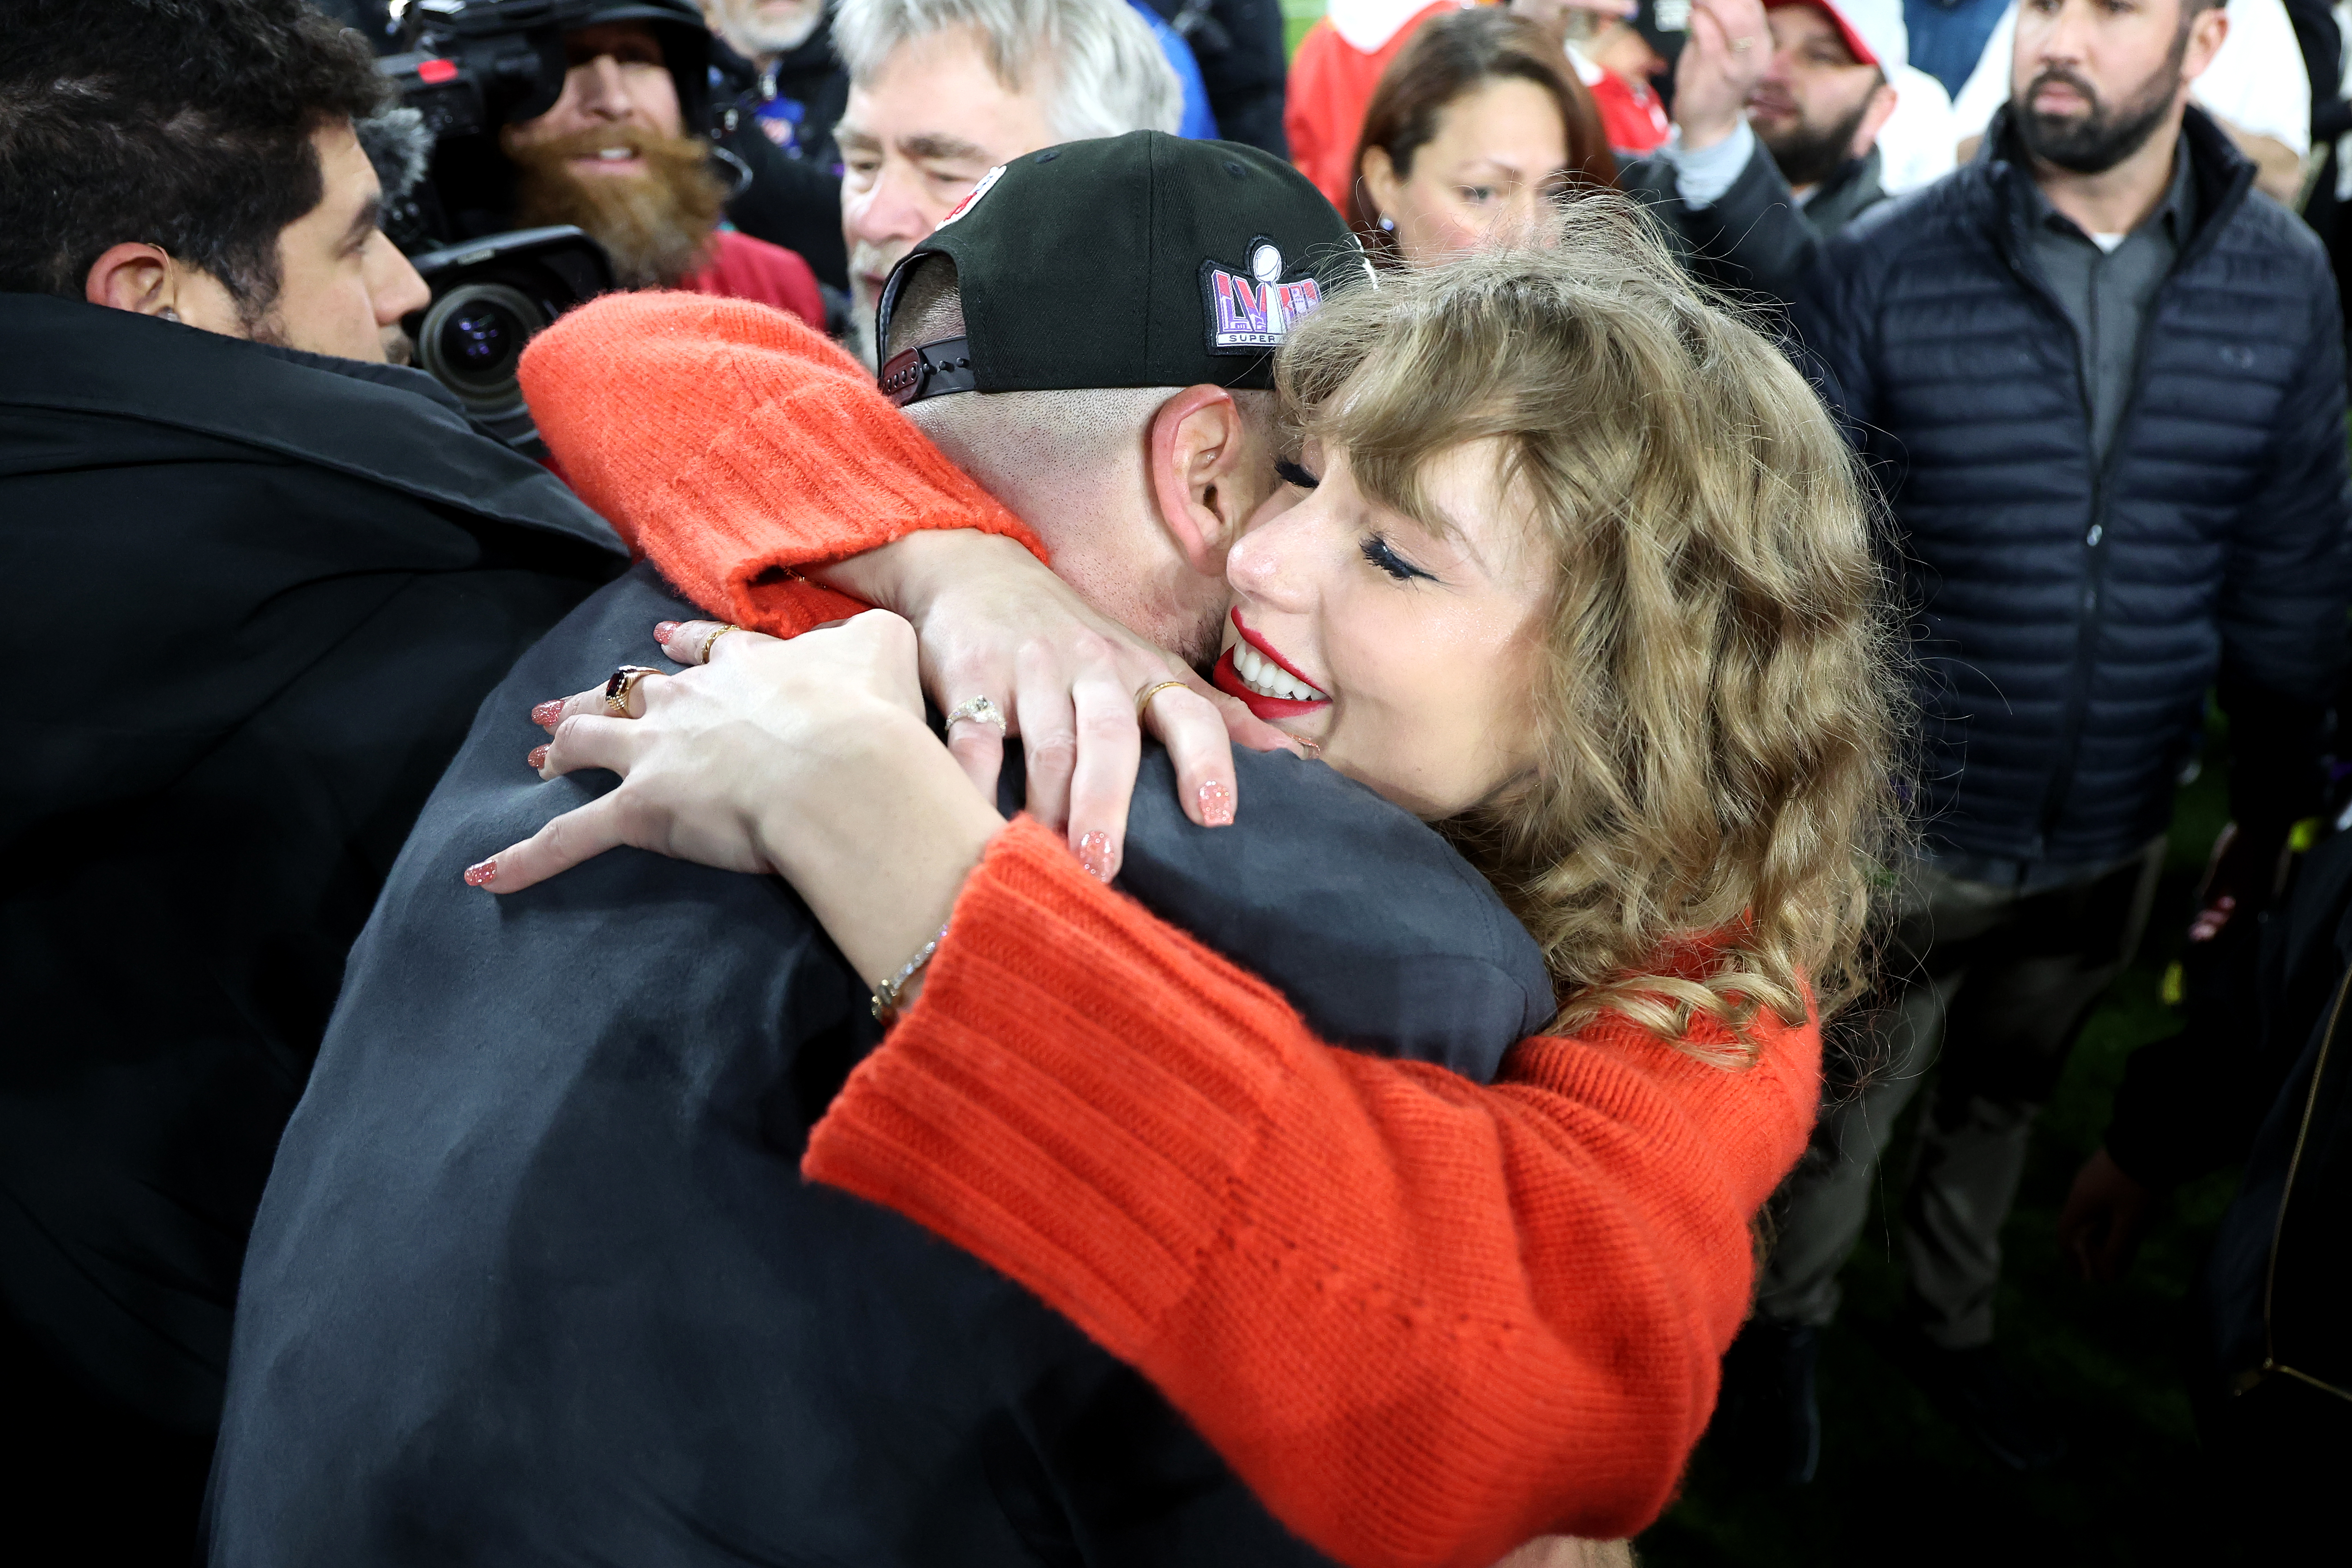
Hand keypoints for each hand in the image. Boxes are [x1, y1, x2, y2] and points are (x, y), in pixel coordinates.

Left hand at [472, 612, 1003, 986]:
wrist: (841, 767)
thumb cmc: (872, 714)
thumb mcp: (886, 646)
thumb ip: (872, 636)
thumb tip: (874, 636)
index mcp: (746, 667)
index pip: (705, 652)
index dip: (684, 648)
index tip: (665, 642)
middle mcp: (689, 702)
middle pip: (631, 690)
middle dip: (600, 696)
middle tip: (569, 705)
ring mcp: (657, 754)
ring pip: (590, 742)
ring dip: (559, 748)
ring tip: (536, 757)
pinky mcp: (639, 812)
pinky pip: (568, 840)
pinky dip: (523, 860)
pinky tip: (484, 879)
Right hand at [819, 530, 1295, 877]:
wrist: (976, 571)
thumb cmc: (1074, 641)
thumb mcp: (1148, 666)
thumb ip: (1213, 716)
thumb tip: (1296, 761)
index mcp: (1143, 671)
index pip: (1189, 712)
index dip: (1207, 760)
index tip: (1215, 816)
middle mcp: (1092, 666)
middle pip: (1110, 735)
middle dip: (1109, 801)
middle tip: (1105, 864)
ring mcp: (1030, 669)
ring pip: (1045, 741)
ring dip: (1048, 803)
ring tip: (1046, 858)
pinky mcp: (970, 674)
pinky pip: (971, 734)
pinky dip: (973, 780)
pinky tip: (975, 820)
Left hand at [1675, 0, 1770, 152]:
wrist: (1707, 123)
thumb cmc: (1711, 79)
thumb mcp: (1721, 45)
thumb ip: (1718, 19)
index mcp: (1761, 41)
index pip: (1753, 4)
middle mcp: (1757, 52)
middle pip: (1748, 8)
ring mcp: (1739, 64)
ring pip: (1735, 20)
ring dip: (1711, 2)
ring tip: (1696, 0)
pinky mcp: (1717, 73)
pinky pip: (1710, 36)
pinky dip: (1697, 20)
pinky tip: (1691, 15)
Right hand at [2056, 1147, 2153, 1282]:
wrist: (2148, 1146)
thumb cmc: (2134, 1188)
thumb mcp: (2129, 1222)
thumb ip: (2117, 1250)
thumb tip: (2108, 1276)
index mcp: (2079, 1204)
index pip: (2065, 1236)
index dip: (2071, 1259)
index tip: (2080, 1276)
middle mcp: (2079, 1191)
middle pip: (2077, 1226)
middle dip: (2088, 1250)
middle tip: (2102, 1266)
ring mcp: (2091, 1179)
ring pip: (2090, 1214)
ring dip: (2099, 1235)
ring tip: (2115, 1249)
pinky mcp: (2104, 1172)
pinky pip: (2099, 1203)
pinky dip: (2105, 1220)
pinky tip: (2121, 1224)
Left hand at [2187, 821, 2290, 943]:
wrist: (2266, 821)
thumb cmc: (2240, 847)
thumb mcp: (2219, 871)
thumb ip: (2211, 893)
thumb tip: (2206, 905)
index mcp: (2253, 904)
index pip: (2230, 929)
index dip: (2212, 934)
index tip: (2196, 937)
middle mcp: (2265, 901)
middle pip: (2238, 922)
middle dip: (2217, 925)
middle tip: (2198, 926)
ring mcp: (2269, 890)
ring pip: (2245, 909)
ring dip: (2225, 913)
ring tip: (2208, 912)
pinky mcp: (2270, 879)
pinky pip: (2251, 898)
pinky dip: (2236, 901)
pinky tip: (2223, 898)